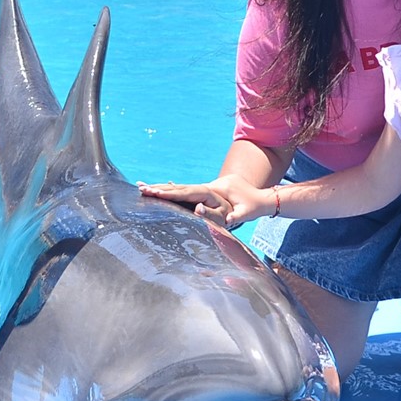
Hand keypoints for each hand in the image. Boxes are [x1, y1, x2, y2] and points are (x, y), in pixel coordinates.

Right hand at [139, 175, 269, 228]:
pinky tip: (159, 189)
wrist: (260, 197)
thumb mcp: (243, 213)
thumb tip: (199, 210)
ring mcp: (205, 189)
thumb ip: (227, 215)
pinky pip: (184, 191)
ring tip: (141, 186)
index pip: (187, 192)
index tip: (154, 193)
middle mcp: (207, 187)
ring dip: (161, 188)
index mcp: (212, 191)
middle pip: (179, 187)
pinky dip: (171, 190)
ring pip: (179, 187)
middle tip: (140, 188)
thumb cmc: (251, 207)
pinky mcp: (205, 193)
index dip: (170, 193)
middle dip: (159, 188)